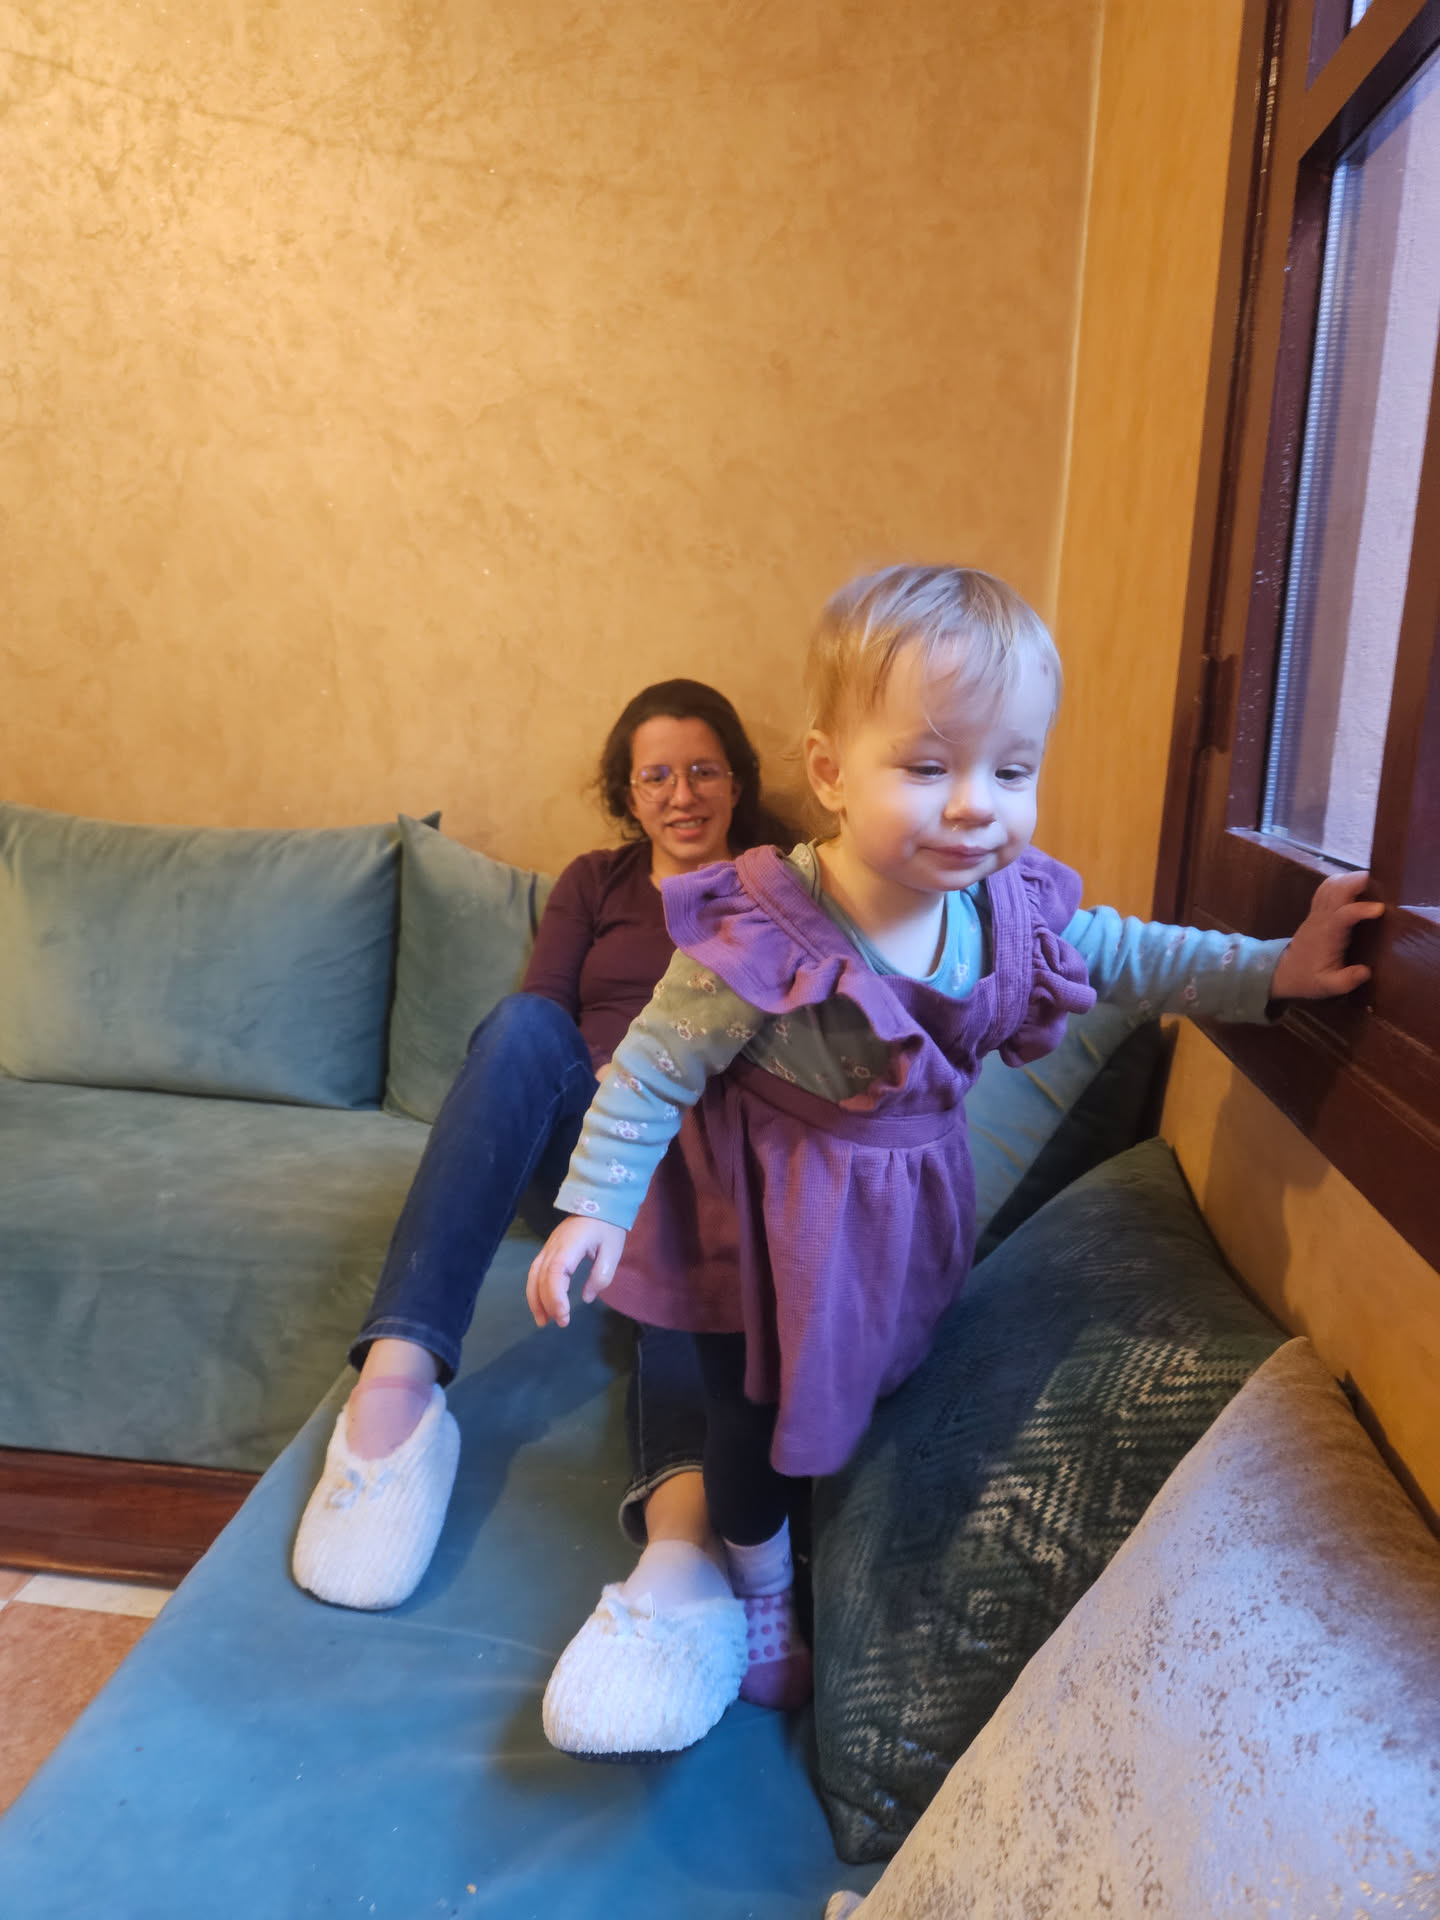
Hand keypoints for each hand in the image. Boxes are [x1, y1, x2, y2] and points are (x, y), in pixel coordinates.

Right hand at [526, 1215, 626, 1327]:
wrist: (598, 1202)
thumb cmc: (607, 1227)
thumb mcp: (613, 1252)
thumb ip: (601, 1276)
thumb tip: (586, 1298)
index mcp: (570, 1245)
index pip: (555, 1272)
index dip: (555, 1295)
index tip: (564, 1315)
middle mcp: (553, 1247)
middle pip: (541, 1277)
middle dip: (547, 1303)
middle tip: (561, 1323)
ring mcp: (548, 1247)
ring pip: (533, 1275)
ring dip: (535, 1299)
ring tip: (543, 1321)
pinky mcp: (548, 1250)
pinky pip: (536, 1272)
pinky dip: (535, 1290)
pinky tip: (542, 1305)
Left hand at [1270, 872, 1382, 999]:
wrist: (1283, 973)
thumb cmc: (1308, 979)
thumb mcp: (1327, 987)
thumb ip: (1346, 980)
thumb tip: (1365, 971)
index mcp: (1328, 936)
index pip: (1342, 915)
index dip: (1360, 909)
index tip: (1380, 909)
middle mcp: (1321, 919)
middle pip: (1336, 892)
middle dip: (1356, 882)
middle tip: (1380, 881)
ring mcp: (1316, 913)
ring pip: (1330, 886)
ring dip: (1348, 879)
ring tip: (1369, 880)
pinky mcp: (1315, 912)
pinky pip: (1325, 889)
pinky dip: (1339, 881)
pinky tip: (1352, 882)